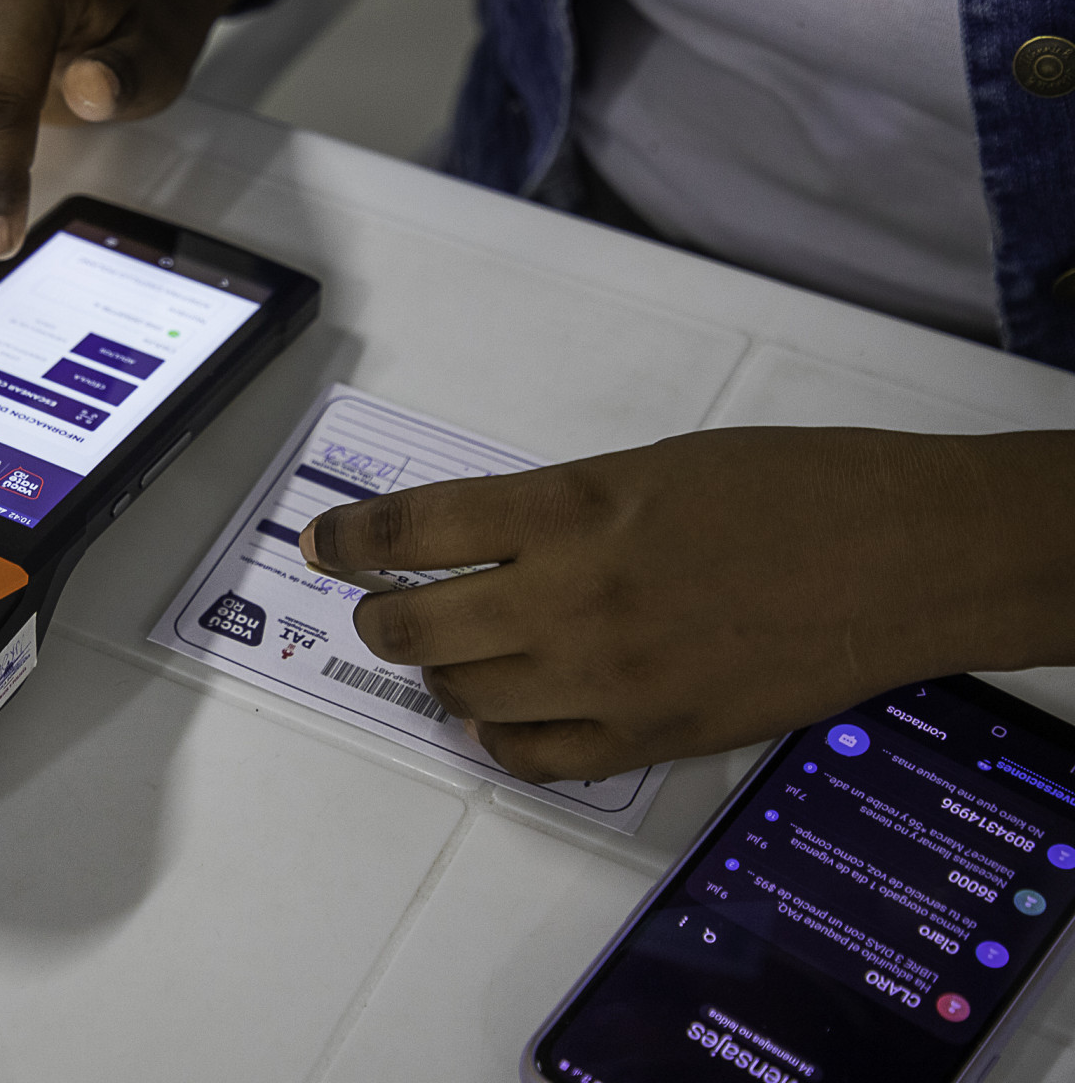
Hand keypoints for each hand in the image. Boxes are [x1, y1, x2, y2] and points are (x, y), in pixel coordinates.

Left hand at [298, 427, 1074, 781]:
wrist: (902, 557)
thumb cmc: (789, 487)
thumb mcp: (649, 466)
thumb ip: (553, 508)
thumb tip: (476, 546)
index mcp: (571, 505)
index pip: (414, 529)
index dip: (350, 540)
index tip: (323, 546)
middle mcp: (572, 594)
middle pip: (417, 627)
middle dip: (380, 618)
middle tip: (381, 609)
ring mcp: (608, 677)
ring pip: (463, 697)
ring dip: (438, 676)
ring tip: (451, 657)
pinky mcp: (650, 738)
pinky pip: (532, 758)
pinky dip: (497, 737)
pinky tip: (502, 714)